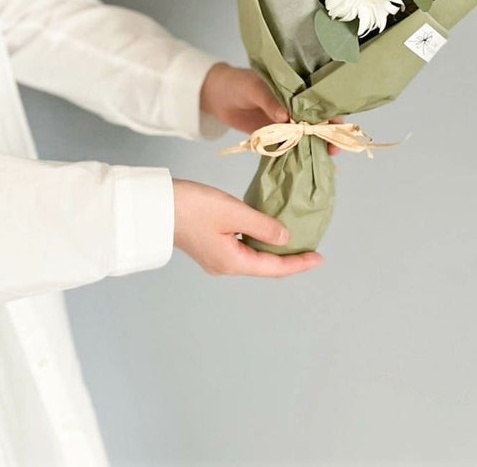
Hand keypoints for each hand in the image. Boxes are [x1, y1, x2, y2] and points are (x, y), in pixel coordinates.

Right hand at [172, 179, 323, 276]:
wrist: (157, 207)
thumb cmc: (193, 207)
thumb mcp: (234, 213)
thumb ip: (263, 226)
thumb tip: (286, 238)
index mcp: (233, 262)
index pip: (275, 268)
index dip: (299, 263)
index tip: (320, 258)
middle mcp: (226, 266)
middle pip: (265, 266)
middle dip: (289, 259)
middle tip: (310, 249)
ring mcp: (216, 258)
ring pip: (253, 258)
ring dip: (273, 251)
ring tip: (292, 240)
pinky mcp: (209, 246)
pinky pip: (242, 249)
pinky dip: (258, 242)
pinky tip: (264, 230)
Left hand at [200, 62, 343, 155]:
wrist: (216, 97)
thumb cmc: (237, 84)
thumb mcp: (253, 88)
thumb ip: (269, 100)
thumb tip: (286, 116)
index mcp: (295, 90)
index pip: (319, 102)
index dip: (330, 114)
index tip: (335, 127)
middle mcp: (295, 107)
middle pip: (317, 122)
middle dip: (328, 136)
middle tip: (333, 150)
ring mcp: (286, 123)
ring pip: (306, 137)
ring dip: (316, 149)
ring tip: (324, 163)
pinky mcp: (274, 136)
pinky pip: (289, 148)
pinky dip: (297, 157)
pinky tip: (308, 169)